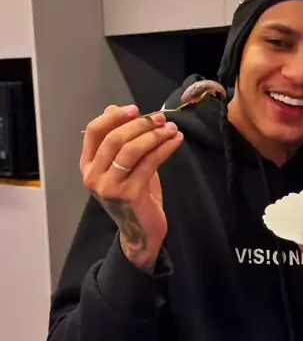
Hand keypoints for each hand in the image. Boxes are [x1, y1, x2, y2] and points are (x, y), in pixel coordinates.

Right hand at [81, 105, 183, 271]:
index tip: (136, 109)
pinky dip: (164, 148)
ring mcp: (109, 187)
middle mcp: (93, 176)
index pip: (93, 132)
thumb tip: (113, 108)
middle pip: (114, 139)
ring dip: (154, 135)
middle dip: (140, 125)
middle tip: (161, 118)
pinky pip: (149, 163)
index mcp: (88, 166)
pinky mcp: (129, 194)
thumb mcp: (122, 165)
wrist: (141, 232)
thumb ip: (117, 140)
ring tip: (171, 129)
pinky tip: (176, 141)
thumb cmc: (133, 195)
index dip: (114, 117)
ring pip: (131, 150)